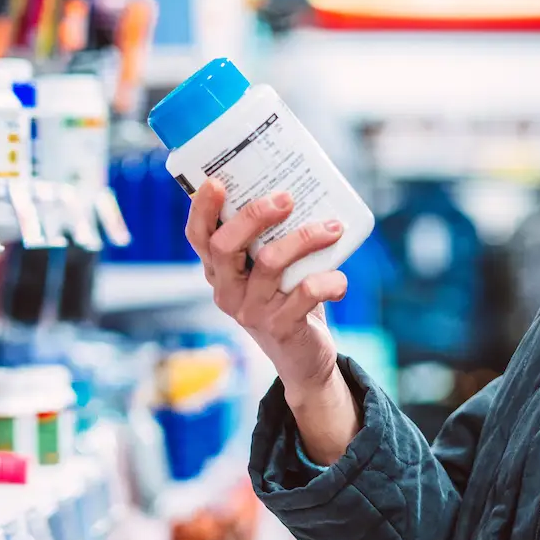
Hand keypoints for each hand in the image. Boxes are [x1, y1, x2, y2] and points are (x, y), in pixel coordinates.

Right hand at [185, 179, 360, 462]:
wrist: (302, 357)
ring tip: (332, 228)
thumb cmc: (287, 297)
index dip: (202, 209)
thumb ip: (271, 238)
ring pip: (270, 263)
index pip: (199, 237)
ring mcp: (251, 311)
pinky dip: (329, 280)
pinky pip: (306, 293)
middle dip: (254, 216)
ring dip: (305, 238)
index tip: (217, 182)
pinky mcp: (280, 326)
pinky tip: (341, 278)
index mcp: (219, 271)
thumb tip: (296, 188)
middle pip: (225, 246)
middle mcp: (228, 291)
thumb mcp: (270, 269)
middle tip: (286, 198)